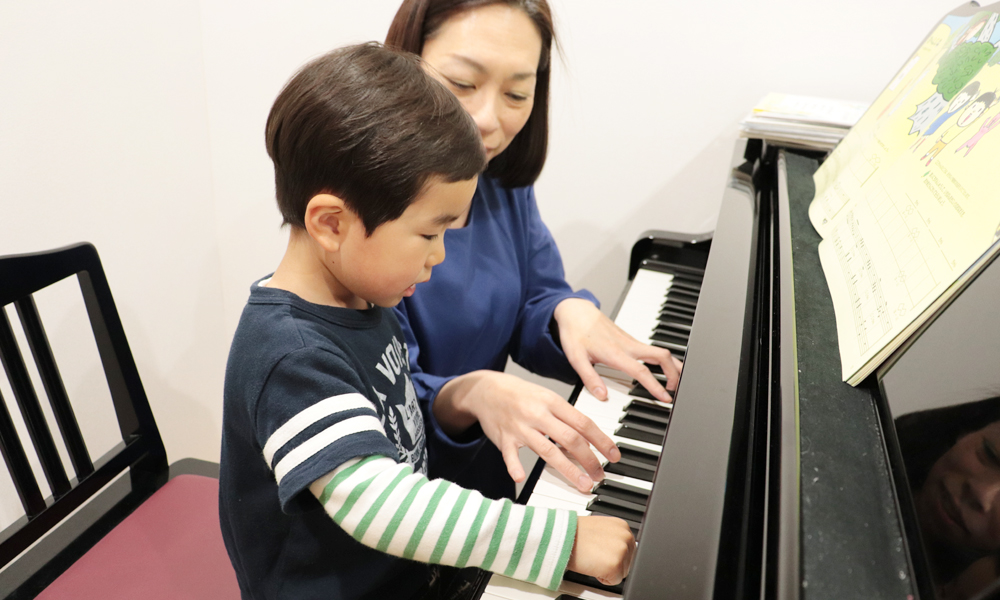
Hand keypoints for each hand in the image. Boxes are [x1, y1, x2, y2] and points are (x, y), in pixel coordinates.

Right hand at [435, 370, 620, 491]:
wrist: (485, 389)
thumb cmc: (520, 395)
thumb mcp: (546, 398)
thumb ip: (565, 418)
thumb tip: (587, 441)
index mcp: (552, 401)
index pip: (583, 422)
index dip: (601, 440)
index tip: (614, 456)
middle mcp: (538, 414)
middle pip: (570, 438)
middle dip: (589, 459)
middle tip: (600, 476)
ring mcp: (520, 427)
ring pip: (547, 450)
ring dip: (568, 469)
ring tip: (583, 484)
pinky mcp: (503, 439)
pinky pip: (510, 455)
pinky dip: (514, 466)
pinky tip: (520, 477)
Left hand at [553, 298, 681, 402]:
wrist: (576, 311)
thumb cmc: (575, 333)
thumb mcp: (576, 358)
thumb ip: (590, 378)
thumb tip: (602, 396)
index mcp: (615, 352)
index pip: (641, 371)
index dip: (655, 385)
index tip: (665, 398)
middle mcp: (628, 345)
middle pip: (662, 356)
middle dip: (674, 373)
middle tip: (674, 391)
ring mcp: (631, 341)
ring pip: (661, 351)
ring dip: (672, 365)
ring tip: (675, 382)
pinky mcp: (631, 340)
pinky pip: (653, 350)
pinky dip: (664, 360)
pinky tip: (664, 369)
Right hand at [567, 515, 635, 585]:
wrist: (563, 537)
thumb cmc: (575, 534)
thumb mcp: (601, 528)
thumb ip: (613, 537)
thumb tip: (618, 548)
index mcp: (623, 526)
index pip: (628, 550)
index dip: (613, 554)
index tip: (602, 551)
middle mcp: (626, 537)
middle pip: (627, 562)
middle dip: (612, 562)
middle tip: (595, 555)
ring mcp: (622, 551)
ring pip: (622, 572)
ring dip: (608, 570)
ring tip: (593, 558)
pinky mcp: (615, 565)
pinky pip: (614, 581)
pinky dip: (603, 578)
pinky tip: (592, 566)